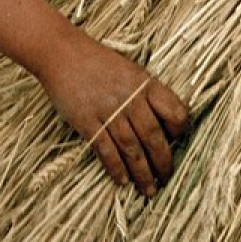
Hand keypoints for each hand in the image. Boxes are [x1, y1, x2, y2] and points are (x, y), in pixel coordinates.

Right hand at [37, 26, 188, 195]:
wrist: (60, 52)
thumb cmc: (96, 61)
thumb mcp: (129, 70)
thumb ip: (145, 93)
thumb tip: (161, 124)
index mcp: (144, 83)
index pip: (174, 112)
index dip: (180, 131)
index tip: (178, 143)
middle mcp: (130, 98)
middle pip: (153, 137)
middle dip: (163, 163)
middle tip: (166, 180)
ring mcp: (108, 110)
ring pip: (132, 149)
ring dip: (142, 173)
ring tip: (148, 190)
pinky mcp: (86, 120)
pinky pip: (105, 150)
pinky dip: (115, 168)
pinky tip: (122, 180)